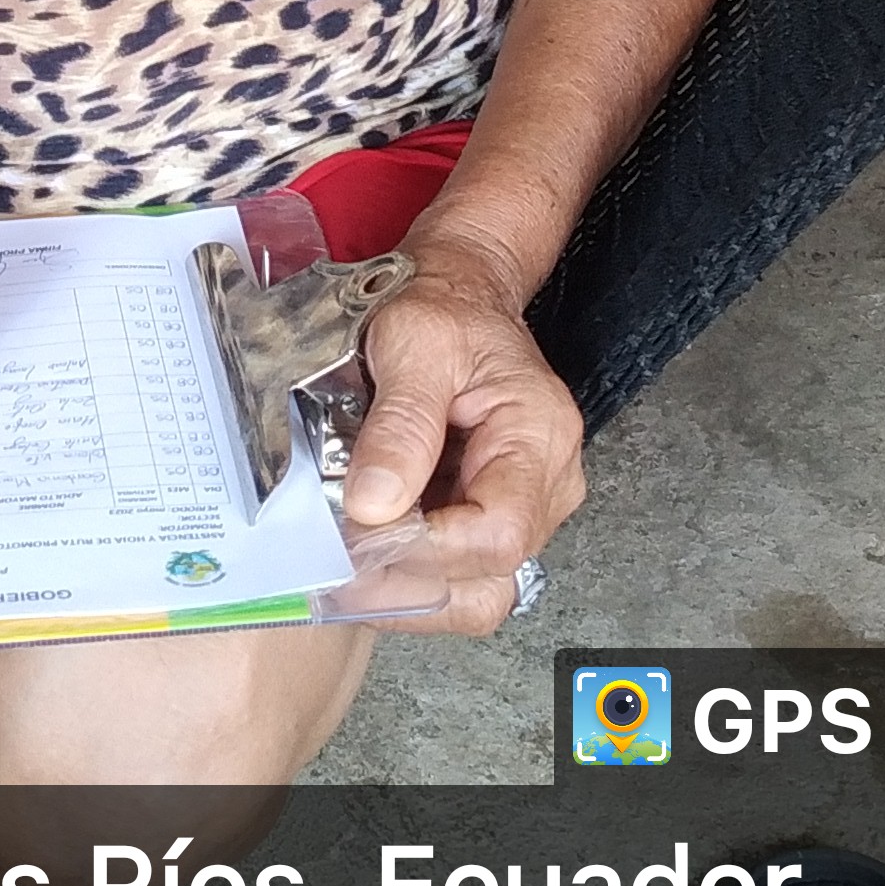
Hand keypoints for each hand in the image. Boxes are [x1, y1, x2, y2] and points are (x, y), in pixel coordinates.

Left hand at [339, 222, 584, 635]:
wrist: (459, 295)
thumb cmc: (445, 310)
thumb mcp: (414, 344)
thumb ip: (400, 425)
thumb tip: (375, 506)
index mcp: (540, 437)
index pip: (499, 534)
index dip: (427, 550)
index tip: (360, 536)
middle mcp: (547, 485)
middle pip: (489, 576)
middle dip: (408, 582)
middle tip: (338, 560)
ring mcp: (524, 508)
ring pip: (472, 590)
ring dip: (403, 586)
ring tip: (343, 558)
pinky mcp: (488, 517)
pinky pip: (455, 574)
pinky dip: (404, 572)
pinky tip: (361, 550)